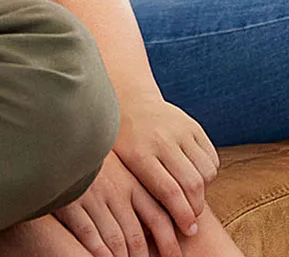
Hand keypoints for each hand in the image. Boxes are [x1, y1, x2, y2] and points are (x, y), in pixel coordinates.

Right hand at [56, 150, 181, 256]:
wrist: (58, 137)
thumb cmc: (91, 159)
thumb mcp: (118, 167)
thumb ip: (137, 189)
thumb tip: (163, 223)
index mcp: (130, 180)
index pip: (158, 218)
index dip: (170, 242)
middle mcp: (114, 189)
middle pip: (137, 236)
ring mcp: (91, 195)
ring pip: (116, 241)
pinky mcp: (70, 201)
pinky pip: (89, 235)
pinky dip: (100, 252)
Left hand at [112, 93, 218, 237]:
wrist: (129, 101)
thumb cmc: (122, 141)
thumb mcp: (120, 164)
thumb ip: (135, 191)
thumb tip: (150, 231)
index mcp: (138, 151)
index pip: (169, 192)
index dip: (183, 216)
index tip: (189, 230)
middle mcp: (160, 138)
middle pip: (192, 185)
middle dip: (195, 209)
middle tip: (192, 219)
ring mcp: (178, 129)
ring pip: (205, 173)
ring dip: (203, 191)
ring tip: (190, 195)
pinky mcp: (193, 125)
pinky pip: (211, 159)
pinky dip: (208, 173)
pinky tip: (194, 175)